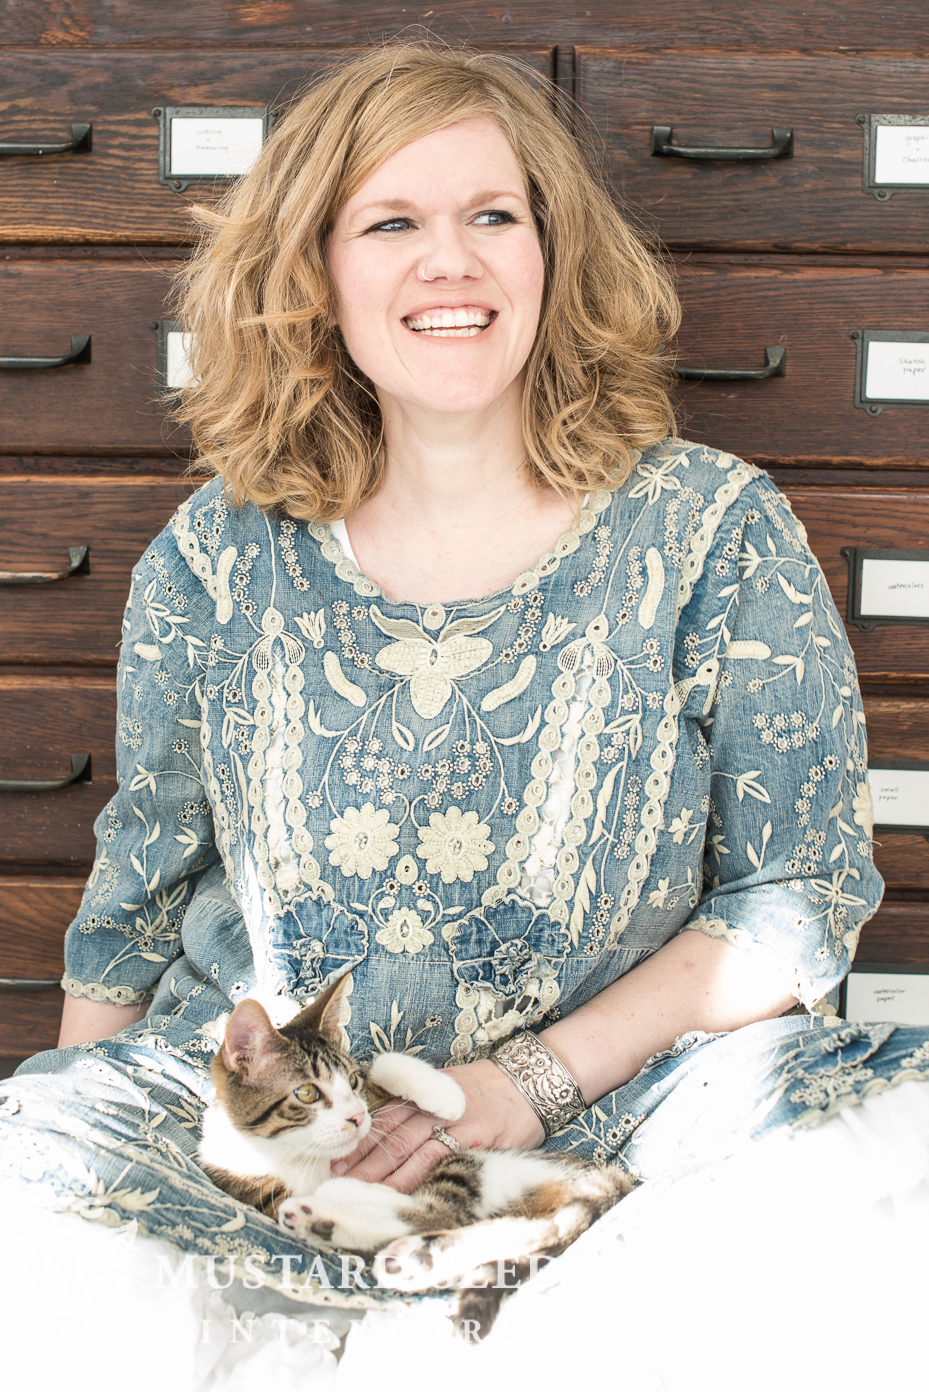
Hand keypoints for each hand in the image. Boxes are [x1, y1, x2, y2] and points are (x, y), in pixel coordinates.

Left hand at [333, 1058, 544, 1193]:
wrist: (529, 1081)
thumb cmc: (488, 1090)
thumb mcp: (449, 1089)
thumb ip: (423, 1109)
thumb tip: (393, 1138)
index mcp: (424, 1095)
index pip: (385, 1121)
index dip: (361, 1143)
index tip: (338, 1161)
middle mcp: (434, 1107)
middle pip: (391, 1137)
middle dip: (362, 1163)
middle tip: (337, 1183)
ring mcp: (453, 1121)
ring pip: (410, 1151)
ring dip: (383, 1175)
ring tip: (360, 1194)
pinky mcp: (474, 1137)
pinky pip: (440, 1160)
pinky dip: (419, 1178)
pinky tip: (403, 1194)